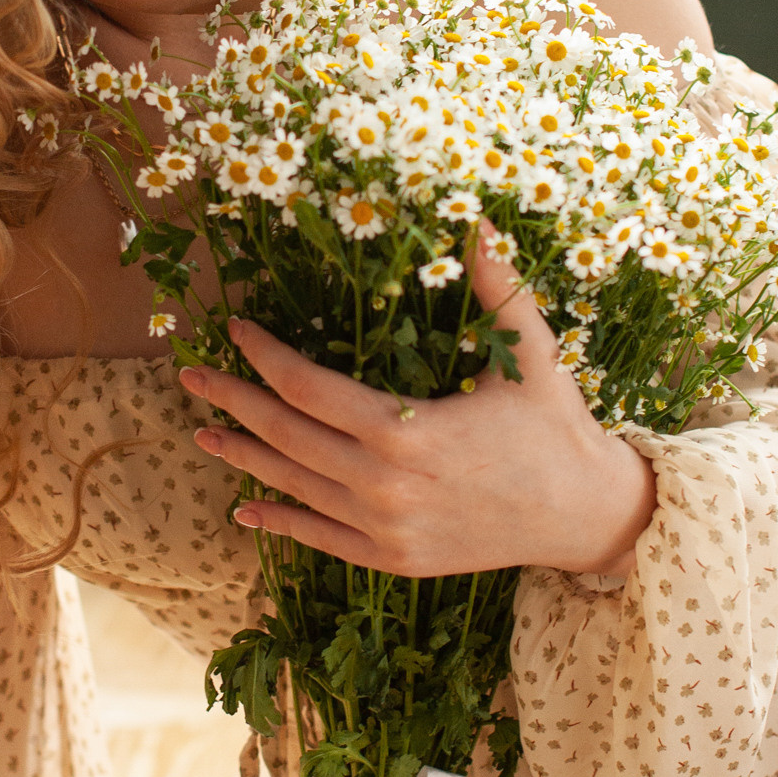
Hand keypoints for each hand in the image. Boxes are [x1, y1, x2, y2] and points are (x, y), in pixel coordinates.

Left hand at [181, 230, 656, 579]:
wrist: (586, 516)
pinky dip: (280, 523)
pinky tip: (245, 509)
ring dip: (244, 458)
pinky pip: (321, 541)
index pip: (309, 388)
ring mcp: (386, 530)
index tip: (236, 328)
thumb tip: (473, 215)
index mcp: (407, 431)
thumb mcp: (530, 351)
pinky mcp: (395, 560)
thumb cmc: (557, 427)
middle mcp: (384, 486)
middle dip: (234, 401)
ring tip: (202, 431)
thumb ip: (494, 284)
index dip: (265, 356)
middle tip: (190, 375)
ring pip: (295, 489)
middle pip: (286, 437)